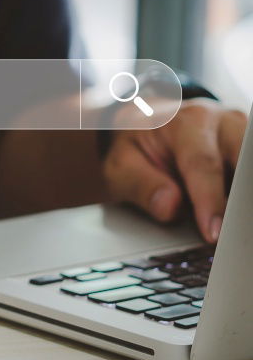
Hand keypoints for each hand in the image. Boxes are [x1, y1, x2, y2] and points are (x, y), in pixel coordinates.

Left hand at [103, 99, 247, 242]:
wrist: (148, 126)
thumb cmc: (137, 147)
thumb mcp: (120, 165)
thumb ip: (140, 184)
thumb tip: (169, 207)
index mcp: (186, 122)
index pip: (204, 164)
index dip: (210, 201)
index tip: (213, 233)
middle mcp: (222, 123)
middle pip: (243, 166)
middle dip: (239, 203)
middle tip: (232, 236)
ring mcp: (242, 135)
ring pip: (251, 173)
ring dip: (244, 203)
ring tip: (235, 232)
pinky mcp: (251, 152)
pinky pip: (250, 179)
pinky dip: (244, 200)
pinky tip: (237, 220)